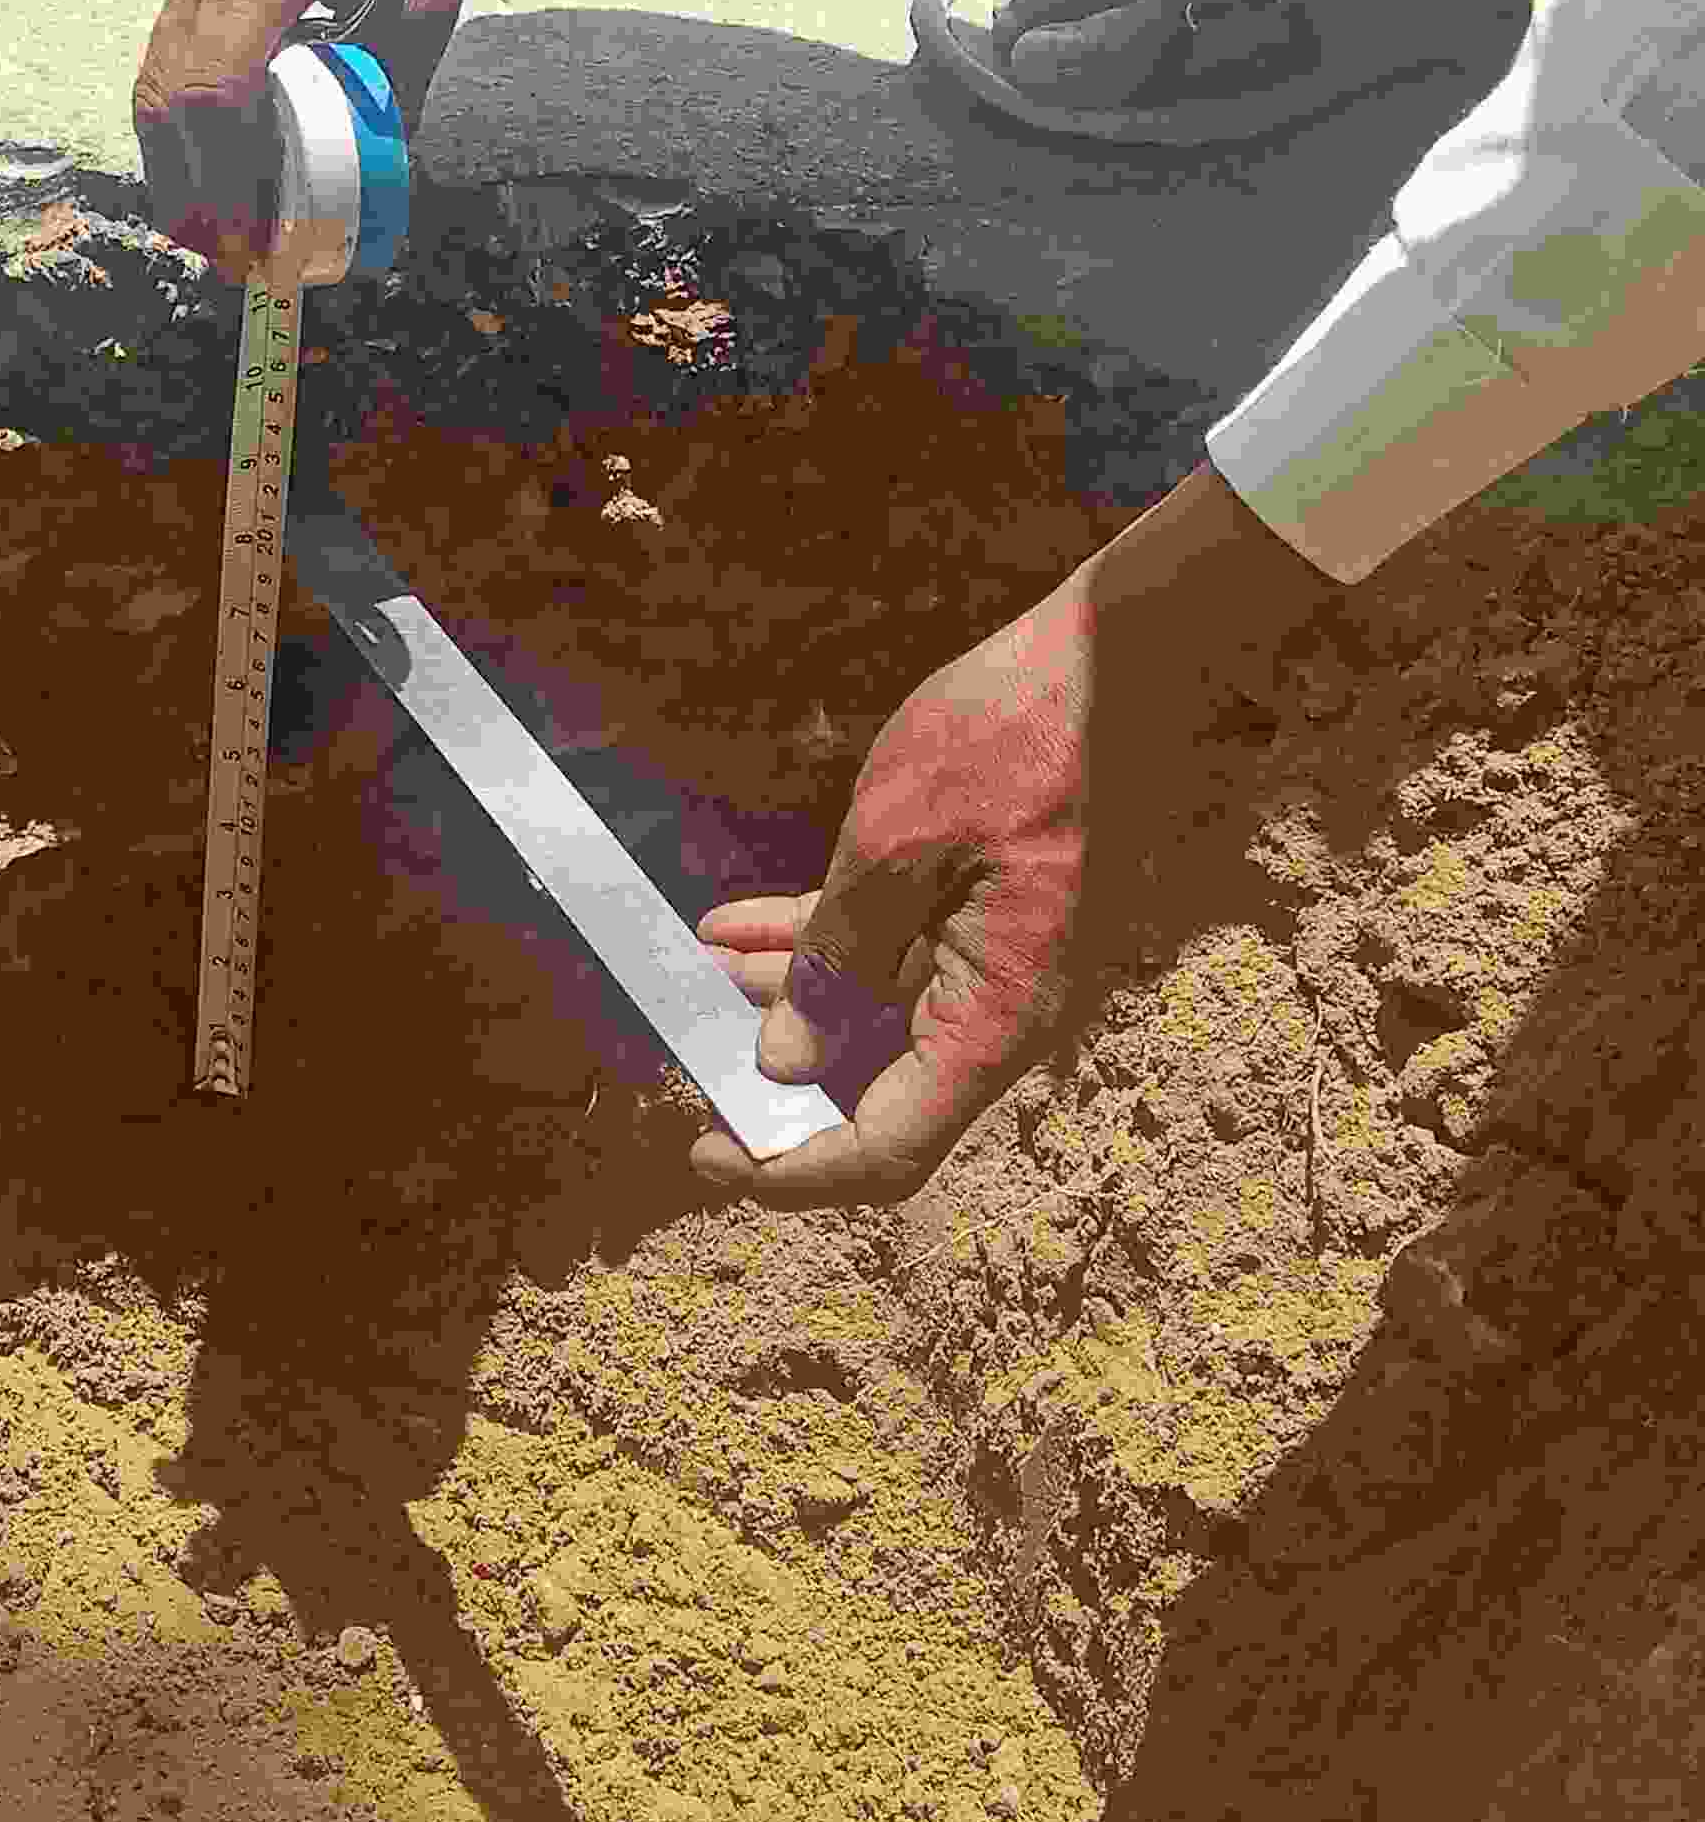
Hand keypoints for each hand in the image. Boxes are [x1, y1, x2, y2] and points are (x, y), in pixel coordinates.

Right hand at [133, 0, 534, 274]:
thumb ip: (407, 52)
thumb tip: (385, 148)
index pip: (214, 105)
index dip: (229, 193)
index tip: (257, 256)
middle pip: (165, 103)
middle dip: (192, 194)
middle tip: (239, 260)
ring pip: (160, 73)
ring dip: (186, 154)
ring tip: (234, 218)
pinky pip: (179, 38)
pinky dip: (194, 105)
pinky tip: (238, 141)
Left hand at [687, 467, 1330, 1205]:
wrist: (1136, 652)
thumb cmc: (1026, 736)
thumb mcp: (898, 840)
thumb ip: (837, 956)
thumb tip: (785, 1058)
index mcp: (998, 1019)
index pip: (887, 1148)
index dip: (792, 1169)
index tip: (706, 1147)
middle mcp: (1010, 1014)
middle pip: (880, 1092)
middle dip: (776, 1070)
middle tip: (685, 1033)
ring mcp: (1011, 965)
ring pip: (881, 1019)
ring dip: (790, 997)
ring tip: (702, 962)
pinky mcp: (1005, 917)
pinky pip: (905, 959)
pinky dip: (829, 945)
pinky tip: (744, 921)